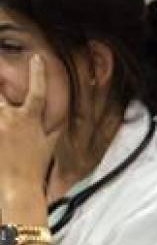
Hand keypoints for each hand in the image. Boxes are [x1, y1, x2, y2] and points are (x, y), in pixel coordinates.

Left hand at [0, 55, 54, 211]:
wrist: (18, 186)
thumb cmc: (37, 165)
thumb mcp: (51, 143)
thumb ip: (54, 125)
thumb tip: (62, 115)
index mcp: (29, 118)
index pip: (37, 90)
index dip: (38, 72)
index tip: (36, 58)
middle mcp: (9, 119)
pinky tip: (0, 121)